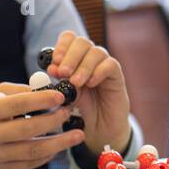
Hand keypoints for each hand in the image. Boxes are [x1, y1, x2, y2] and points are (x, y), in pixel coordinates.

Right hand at [0, 82, 83, 168]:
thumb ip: (22, 91)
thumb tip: (51, 90)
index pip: (16, 105)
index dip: (40, 100)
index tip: (61, 97)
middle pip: (27, 130)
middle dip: (53, 122)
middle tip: (70, 113)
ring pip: (32, 152)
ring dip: (59, 143)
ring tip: (77, 135)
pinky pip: (30, 164)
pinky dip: (48, 155)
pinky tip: (60, 146)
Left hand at [47, 30, 131, 153]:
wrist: (99, 129)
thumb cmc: (79, 111)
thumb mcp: (63, 97)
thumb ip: (58, 83)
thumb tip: (52, 68)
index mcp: (74, 59)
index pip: (69, 38)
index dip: (61, 46)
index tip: (54, 63)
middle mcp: (89, 58)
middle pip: (82, 42)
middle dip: (70, 56)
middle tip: (63, 73)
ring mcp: (103, 65)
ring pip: (96, 52)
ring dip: (83, 66)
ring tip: (76, 83)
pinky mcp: (116, 76)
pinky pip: (110, 65)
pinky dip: (98, 72)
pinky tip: (91, 83)